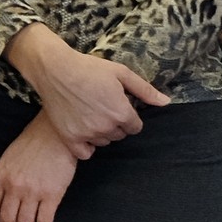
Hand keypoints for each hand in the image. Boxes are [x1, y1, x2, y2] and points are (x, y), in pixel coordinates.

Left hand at [0, 114, 79, 221]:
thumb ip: (2, 180)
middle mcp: (14, 186)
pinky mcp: (52, 195)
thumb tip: (1, 203)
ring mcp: (33, 191)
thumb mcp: (8, 159)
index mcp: (0, 176)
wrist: (55, 134)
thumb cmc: (32, 144)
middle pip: (7, 219)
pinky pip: (44, 221)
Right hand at [6, 24, 169, 156]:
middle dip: (115, 124)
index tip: (116, 105)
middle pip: (119, 135)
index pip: (135, 127)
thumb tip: (166, 102)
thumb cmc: (89, 68)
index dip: (127, 116)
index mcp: (122, 113)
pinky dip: (86, 146)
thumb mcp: (121, 73)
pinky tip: (83, 131)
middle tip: (102, 107)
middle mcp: (106, 127)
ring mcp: (87, 134)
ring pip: (103, 142)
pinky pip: (85, 153)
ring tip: (90, 115)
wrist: (55, 69)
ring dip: (100, 133)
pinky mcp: (70, 137)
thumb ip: (145, 90)